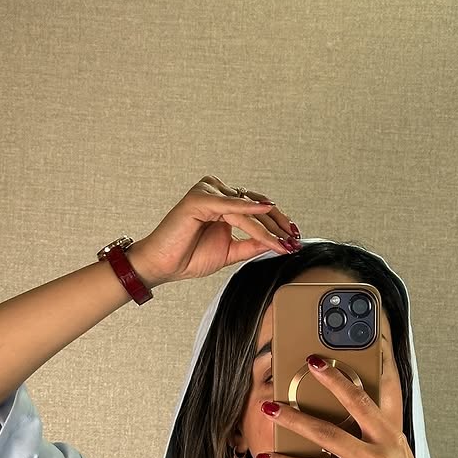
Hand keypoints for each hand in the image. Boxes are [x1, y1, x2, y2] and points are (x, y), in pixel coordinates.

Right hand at [131, 176, 299, 285]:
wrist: (164, 265)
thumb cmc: (188, 256)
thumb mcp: (230, 251)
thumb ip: (251, 244)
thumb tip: (276, 242)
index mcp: (223, 202)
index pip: (257, 207)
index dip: (277, 222)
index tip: (293, 238)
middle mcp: (216, 192)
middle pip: (256, 204)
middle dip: (278, 224)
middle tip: (293, 239)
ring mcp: (207, 193)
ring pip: (246, 209)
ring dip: (267, 227)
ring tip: (282, 241)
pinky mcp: (199, 199)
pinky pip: (230, 206)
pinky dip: (249, 211)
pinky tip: (264, 212)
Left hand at [256, 356, 445, 457]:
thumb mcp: (400, 456)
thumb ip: (378, 435)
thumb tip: (355, 412)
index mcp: (389, 438)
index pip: (360, 400)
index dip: (337, 379)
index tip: (315, 363)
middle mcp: (375, 457)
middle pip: (326, 431)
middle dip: (293, 418)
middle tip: (269, 407)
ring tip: (262, 457)